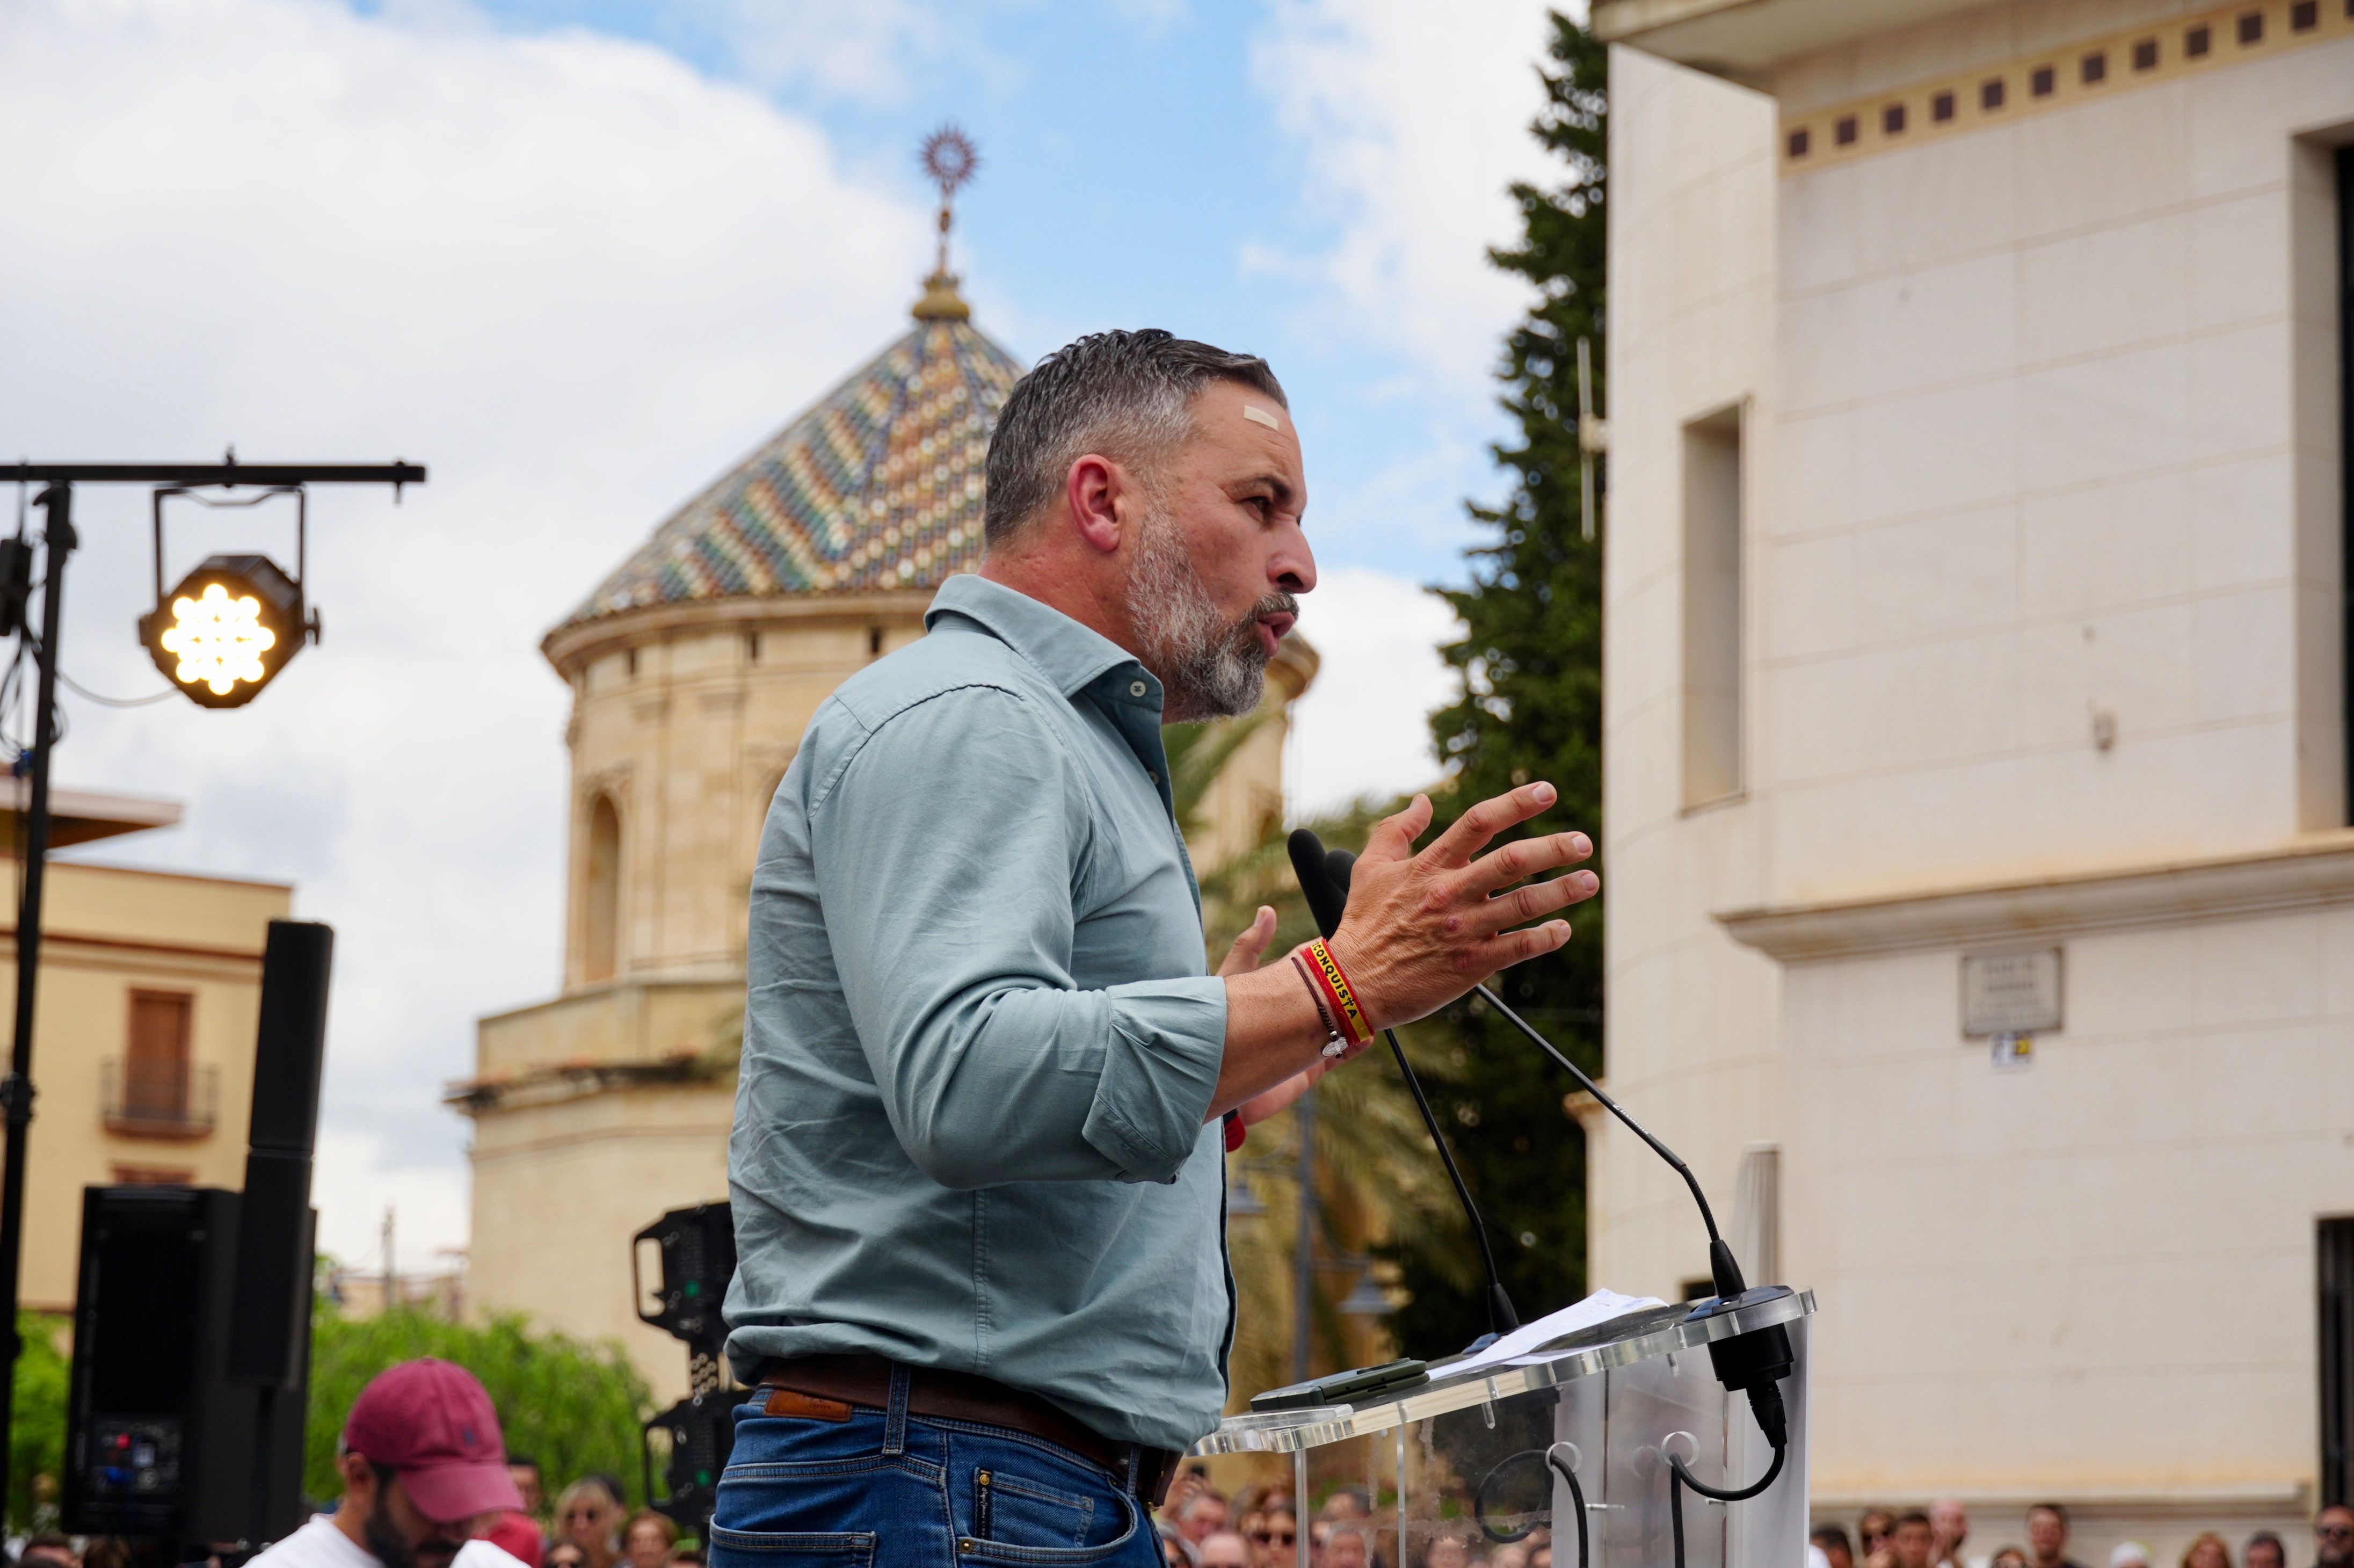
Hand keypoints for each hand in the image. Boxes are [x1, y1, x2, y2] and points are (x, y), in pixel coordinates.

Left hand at [1216, 905, 1369, 1125]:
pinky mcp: (1312, 1067)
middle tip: (1371, 974)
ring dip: (1359, 1016)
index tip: (1349, 946)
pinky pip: (1343, 1053)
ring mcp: (1307, 1042)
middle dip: (1351, 988)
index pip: (1314, 972)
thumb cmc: (1217, 1029)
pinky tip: (1367, 1035)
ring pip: (1343, 1024)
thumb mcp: (1232, 982)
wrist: (1213, 1085)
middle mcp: (1296, 1016)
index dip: (1330, 961)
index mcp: (1282, 993)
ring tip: (1376, 1003)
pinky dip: (1358, 1044)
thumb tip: (1268, 909)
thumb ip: (1249, 949)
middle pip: (1332, 998)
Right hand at [1326, 782, 1596, 1030]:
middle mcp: (1451, 893)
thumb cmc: (1363, 922)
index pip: (1479, 823)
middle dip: (1554, 848)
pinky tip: (1563, 929)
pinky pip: (1517, 948)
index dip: (1516, 803)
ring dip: (1562, 891)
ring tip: (1589, 881)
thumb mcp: (1370, 867)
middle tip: (1583, 843)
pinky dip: (1545, 938)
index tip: (1547, 791)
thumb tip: (1422, 801)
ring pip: (1523, 905)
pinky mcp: (1471, 964)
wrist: (1353, 982)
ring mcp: (1464, 930)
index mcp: (1430, 866)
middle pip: (1512, 861)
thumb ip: (1397, 830)